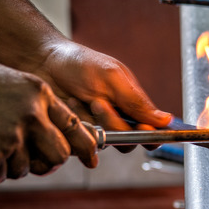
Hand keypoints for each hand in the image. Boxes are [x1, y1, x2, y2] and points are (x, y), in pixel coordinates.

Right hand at [0, 59, 97, 182]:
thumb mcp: (9, 83)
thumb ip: (35, 106)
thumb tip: (59, 135)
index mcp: (38, 93)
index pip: (74, 125)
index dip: (85, 145)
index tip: (91, 156)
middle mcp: (31, 113)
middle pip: (59, 155)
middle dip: (48, 163)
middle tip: (33, 162)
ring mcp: (12, 136)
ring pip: (26, 168)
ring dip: (9, 165)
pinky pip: (0, 175)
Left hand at [29, 40, 171, 151]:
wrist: (42, 62)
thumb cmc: (80, 64)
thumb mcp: (113, 77)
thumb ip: (138, 102)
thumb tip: (167, 120)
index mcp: (133, 106)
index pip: (152, 131)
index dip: (151, 135)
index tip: (141, 127)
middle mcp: (118, 121)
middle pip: (129, 141)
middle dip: (114, 123)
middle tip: (98, 102)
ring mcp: (96, 130)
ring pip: (105, 144)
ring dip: (93, 123)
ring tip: (79, 100)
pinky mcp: (75, 137)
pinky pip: (81, 146)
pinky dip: (74, 128)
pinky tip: (68, 108)